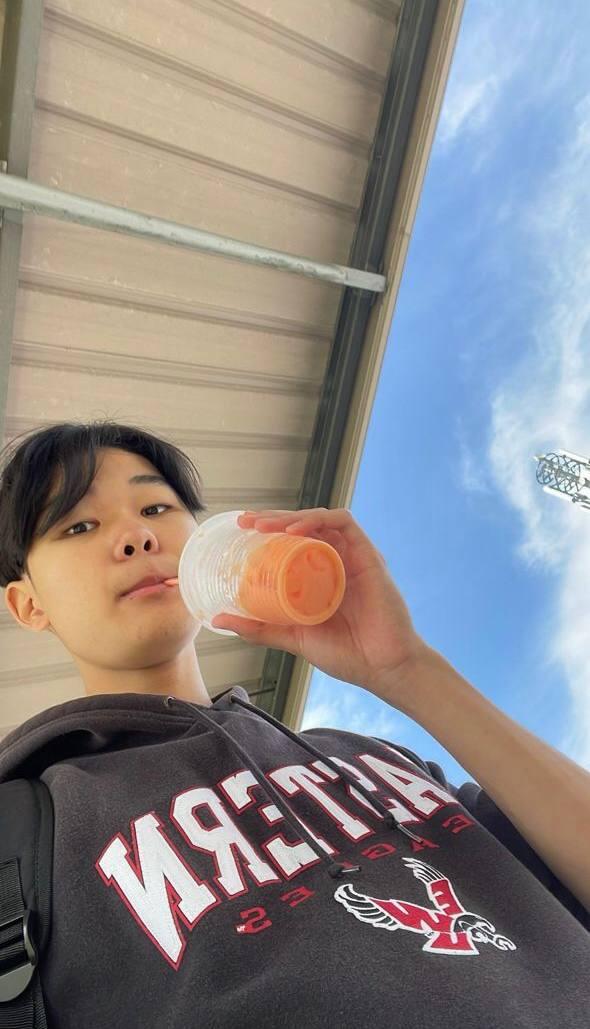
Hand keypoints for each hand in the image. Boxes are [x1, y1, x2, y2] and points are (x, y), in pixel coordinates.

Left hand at [210, 507, 426, 704]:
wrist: (383, 668)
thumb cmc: (346, 654)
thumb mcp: (292, 636)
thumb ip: (259, 627)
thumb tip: (219, 618)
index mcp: (321, 575)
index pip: (293, 541)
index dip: (268, 530)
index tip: (242, 529)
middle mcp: (337, 561)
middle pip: (304, 526)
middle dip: (273, 518)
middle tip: (247, 521)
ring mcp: (353, 556)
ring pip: (321, 519)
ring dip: (291, 516)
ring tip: (264, 525)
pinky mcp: (369, 555)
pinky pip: (344, 523)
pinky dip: (318, 520)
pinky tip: (295, 530)